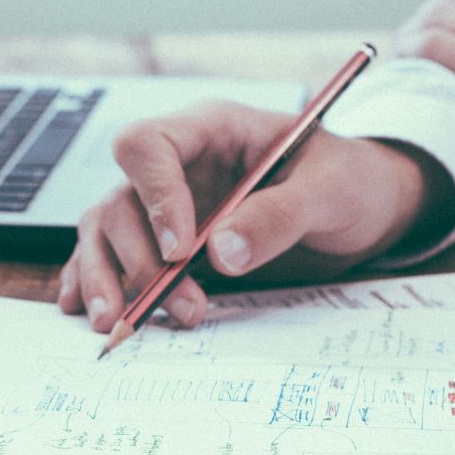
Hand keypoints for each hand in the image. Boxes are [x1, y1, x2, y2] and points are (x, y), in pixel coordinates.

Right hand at [58, 102, 450, 331]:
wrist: (365, 208)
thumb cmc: (351, 182)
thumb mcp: (331, 191)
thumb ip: (278, 216)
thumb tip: (221, 253)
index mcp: (213, 129)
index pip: (148, 146)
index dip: (155, 197)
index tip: (181, 250)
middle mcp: (179, 164)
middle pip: (121, 200)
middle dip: (140, 259)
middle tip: (180, 305)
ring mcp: (168, 204)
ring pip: (107, 230)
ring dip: (109, 278)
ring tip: (118, 324)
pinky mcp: (167, 241)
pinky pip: (114, 255)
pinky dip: (97, 281)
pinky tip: (88, 310)